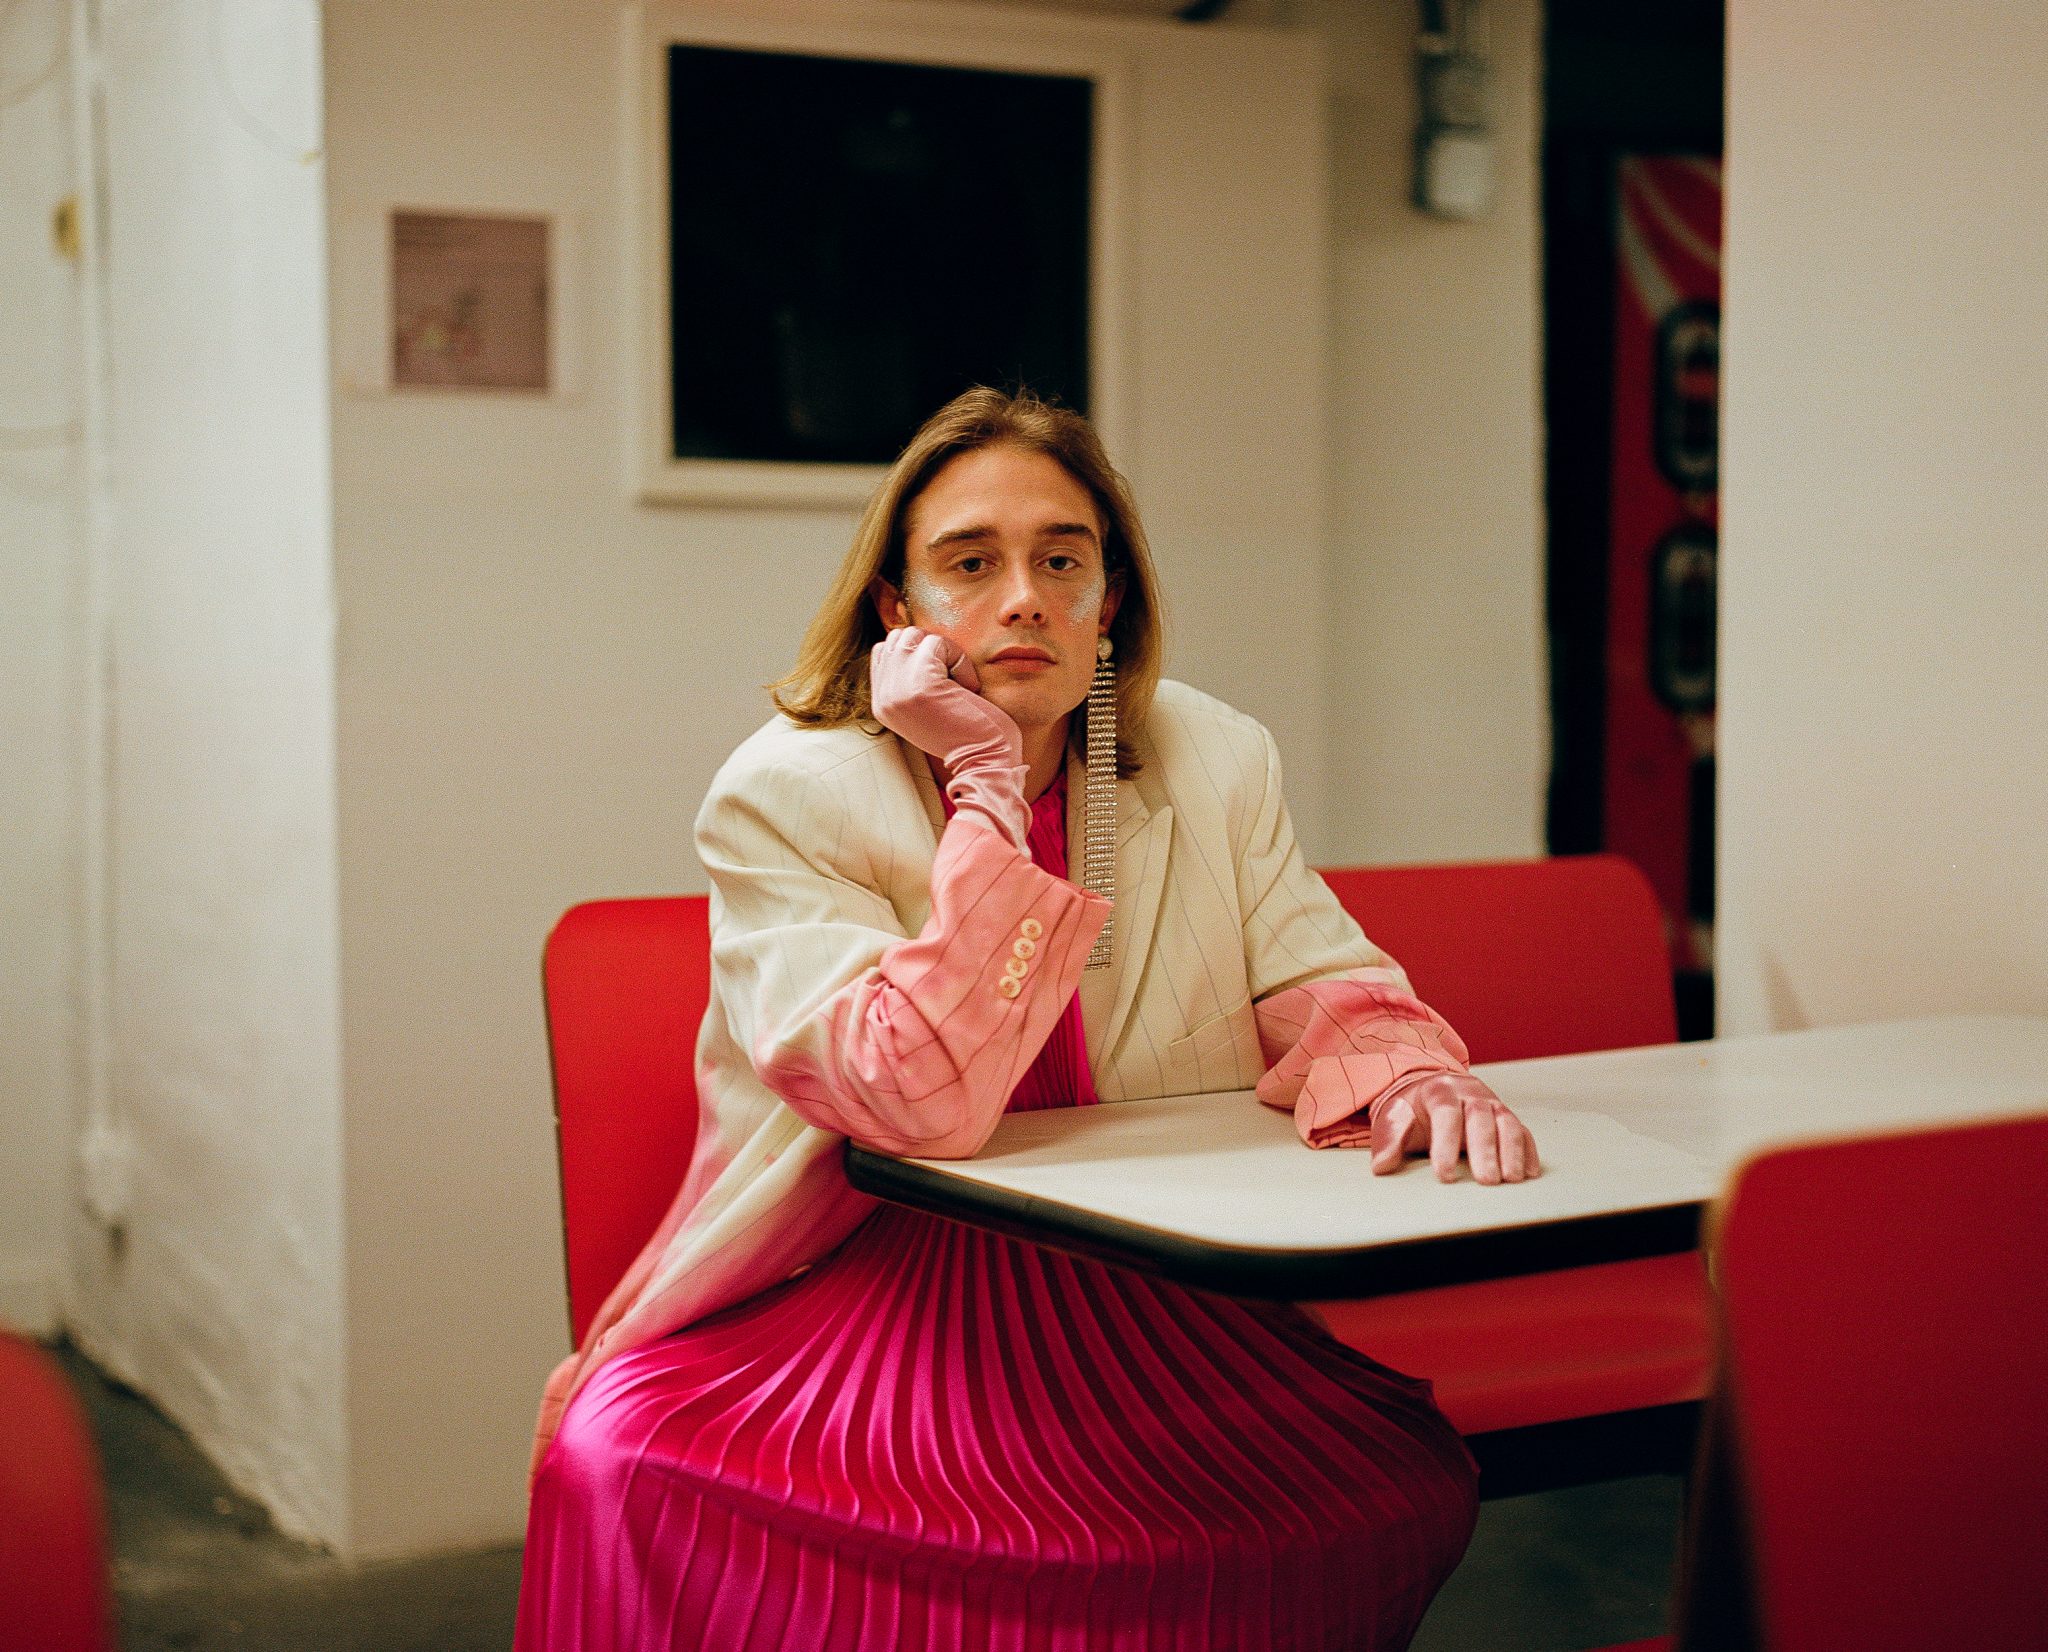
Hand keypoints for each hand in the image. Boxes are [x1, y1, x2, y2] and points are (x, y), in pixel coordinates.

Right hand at [869, 627, 1027, 844]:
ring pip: (915, 635)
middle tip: (952, 678)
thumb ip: (909, 680)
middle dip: (930, 648)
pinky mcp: (919, 685)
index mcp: (882, 704)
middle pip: (898, 638)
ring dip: (944, 651)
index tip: (941, 680)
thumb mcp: (927, 708)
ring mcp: (897, 690)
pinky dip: (959, 659)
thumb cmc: (966, 733)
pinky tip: (968, 688)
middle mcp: (883, 697)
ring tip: (958, 682)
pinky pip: (937, 644)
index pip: (883, 651)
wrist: (984, 762)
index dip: (916, 653)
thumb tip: (915, 642)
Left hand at [1370, 1071, 1539, 1184]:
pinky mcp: (1506, 1117)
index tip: (1444, 1175)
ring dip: (1512, 1151)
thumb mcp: (1394, 1117)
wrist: (1429, 1087)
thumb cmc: (1412, 1109)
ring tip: (1512, 1179)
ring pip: (1507, 1123)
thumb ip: (1389, 1140)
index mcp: (1439, 1091)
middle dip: (1485, 1151)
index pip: (1446, 1116)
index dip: (1446, 1145)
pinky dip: (1528, 1151)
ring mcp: (1492, 1104)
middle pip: (1481, 1119)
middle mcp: (1470, 1094)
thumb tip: (1382, 1166)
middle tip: (1486, 1181)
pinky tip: (1528, 1173)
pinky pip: (1522, 1131)